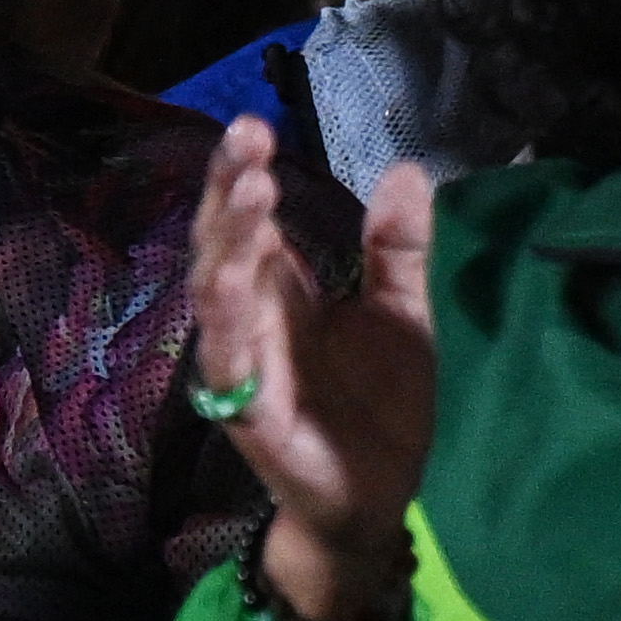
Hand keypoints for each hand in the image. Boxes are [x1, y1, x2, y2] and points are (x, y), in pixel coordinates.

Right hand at [188, 119, 433, 620]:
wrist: (379, 496)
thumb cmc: (379, 405)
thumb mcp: (402, 315)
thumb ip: (397, 249)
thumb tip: (405, 168)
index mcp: (283, 288)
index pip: (254, 218)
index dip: (247, 172)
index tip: (256, 124)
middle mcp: (251, 316)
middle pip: (225, 241)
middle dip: (229, 188)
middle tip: (245, 136)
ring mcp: (242, 362)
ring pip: (216, 291)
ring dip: (228, 241)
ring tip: (249, 190)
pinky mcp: (246, 410)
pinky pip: (225, 361)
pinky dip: (224, 320)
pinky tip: (229, 282)